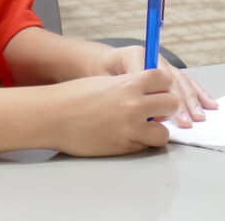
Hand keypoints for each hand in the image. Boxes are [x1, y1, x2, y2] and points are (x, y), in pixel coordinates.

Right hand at [48, 70, 178, 155]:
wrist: (53, 116)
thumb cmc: (75, 96)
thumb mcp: (106, 81)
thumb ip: (130, 85)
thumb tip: (149, 92)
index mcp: (129, 83)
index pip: (165, 79)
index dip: (164, 85)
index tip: (159, 90)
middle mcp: (134, 105)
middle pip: (172, 104)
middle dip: (167, 107)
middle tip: (157, 110)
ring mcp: (129, 128)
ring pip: (164, 132)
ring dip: (157, 130)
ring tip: (145, 127)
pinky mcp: (122, 146)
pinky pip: (145, 146)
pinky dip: (141, 142)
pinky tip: (128, 136)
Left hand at [100, 45, 217, 126]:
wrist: (94, 61)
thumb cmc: (95, 72)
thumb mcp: (100, 80)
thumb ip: (120, 92)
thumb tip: (143, 112)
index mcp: (135, 55)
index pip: (155, 76)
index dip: (161, 96)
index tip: (161, 116)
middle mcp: (151, 57)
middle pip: (172, 80)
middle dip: (180, 101)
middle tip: (186, 121)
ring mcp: (160, 63)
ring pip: (181, 81)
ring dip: (192, 100)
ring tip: (199, 117)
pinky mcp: (165, 72)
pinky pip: (184, 82)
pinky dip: (197, 93)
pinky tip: (208, 103)